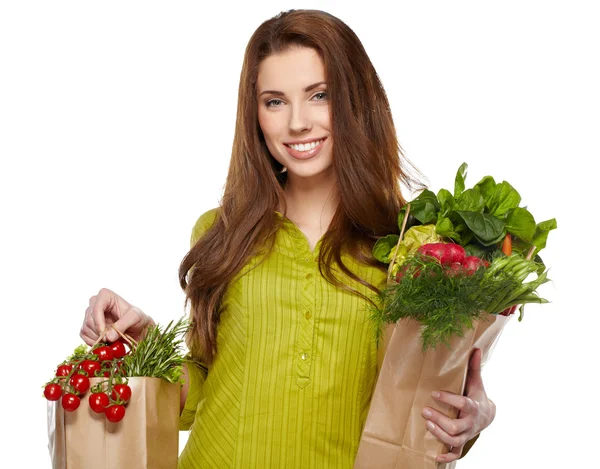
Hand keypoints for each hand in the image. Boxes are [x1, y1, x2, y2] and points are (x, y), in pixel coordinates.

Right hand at [80, 288, 154, 344]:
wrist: (137, 328)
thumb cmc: (137, 318)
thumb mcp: (134, 318)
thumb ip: (122, 325)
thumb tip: (108, 337)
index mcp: (106, 295)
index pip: (96, 308)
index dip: (98, 322)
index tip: (105, 334)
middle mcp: (95, 302)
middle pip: (90, 319)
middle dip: (99, 332)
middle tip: (110, 339)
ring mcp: (90, 314)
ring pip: (86, 327)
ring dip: (97, 338)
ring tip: (110, 340)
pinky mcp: (88, 325)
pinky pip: (84, 334)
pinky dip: (92, 341)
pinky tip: (103, 343)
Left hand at [421, 348, 495, 462]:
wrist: (487, 415)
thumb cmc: (476, 395)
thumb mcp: (476, 381)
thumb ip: (473, 366)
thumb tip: (475, 347)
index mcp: (473, 407)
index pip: (462, 404)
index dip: (449, 400)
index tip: (435, 393)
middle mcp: (470, 423)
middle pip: (455, 427)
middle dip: (439, 419)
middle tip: (424, 411)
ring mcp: (466, 434)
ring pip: (454, 440)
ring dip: (438, 434)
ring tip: (426, 423)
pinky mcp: (462, 442)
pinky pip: (455, 453)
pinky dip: (446, 456)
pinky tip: (434, 456)